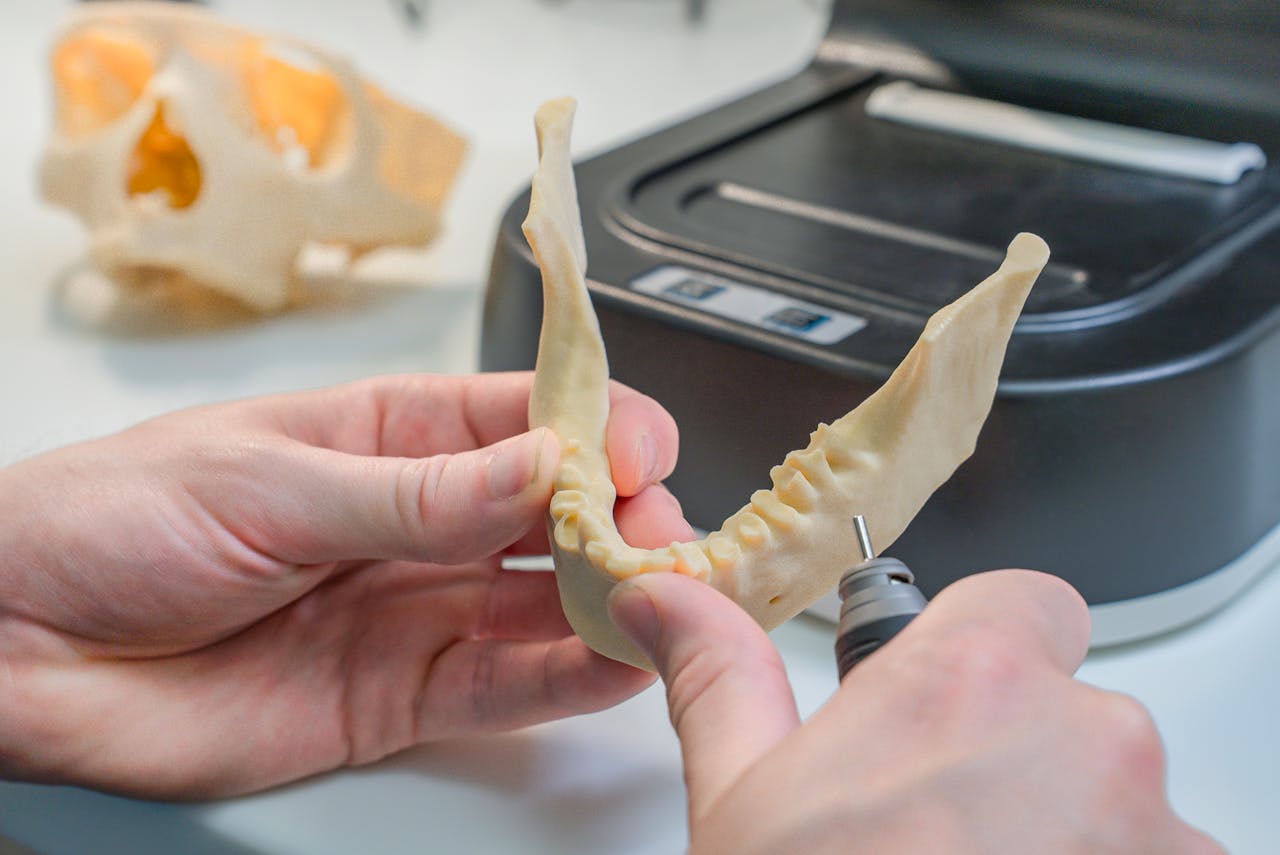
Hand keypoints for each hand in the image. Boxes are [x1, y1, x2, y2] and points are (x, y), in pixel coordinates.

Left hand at [0, 372, 691, 797]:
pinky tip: (615, 664)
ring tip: (664, 601)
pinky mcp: (396, 696)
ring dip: (607, 600)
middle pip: (551, 514)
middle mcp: (416, 521)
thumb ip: (410, 490)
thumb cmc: (109, 521)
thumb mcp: (266, 478)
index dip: (592, 428)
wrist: (12, 648)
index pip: (522, 418)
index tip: (635, 451)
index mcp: (386, 435)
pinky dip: (564, 679)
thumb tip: (539, 464)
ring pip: (540, 604)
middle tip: (661, 537)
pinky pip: (500, 687)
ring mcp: (412, 609)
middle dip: (618, 520)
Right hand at [608, 570, 1224, 853]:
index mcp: (969, 683)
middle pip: (1069, 707)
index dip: (979, 646)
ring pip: (1118, 800)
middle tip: (932, 827)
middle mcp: (1088, 743)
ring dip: (1065, 832)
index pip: (1025, 599)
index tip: (940, 704)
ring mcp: (1154, 834)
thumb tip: (667, 601)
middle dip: (1012, 754)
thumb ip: (720, 674)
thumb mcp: (741, 800)